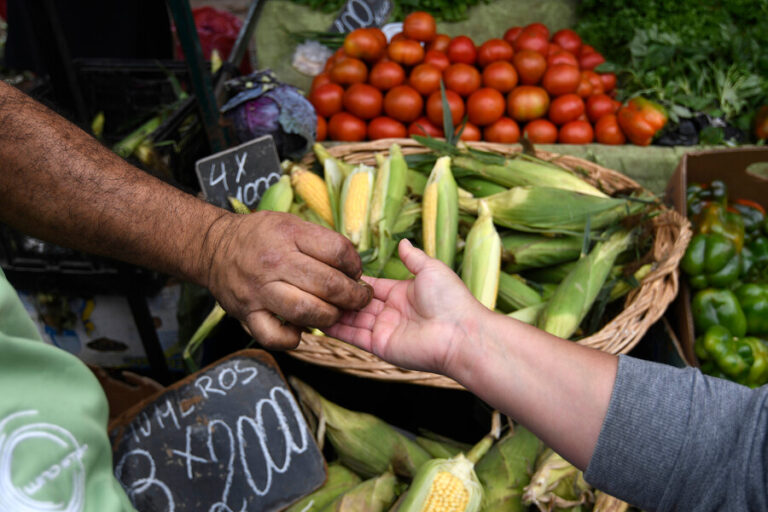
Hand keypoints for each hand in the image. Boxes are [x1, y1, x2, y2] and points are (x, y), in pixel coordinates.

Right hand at [206, 211, 372, 349]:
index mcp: (289, 234)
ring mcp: (259, 290)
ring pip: (305, 312)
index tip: (356, 272)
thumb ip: (321, 241)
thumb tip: (353, 267)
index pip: (337, 251)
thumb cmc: (260, 236)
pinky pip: (273, 336)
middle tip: (359, 299)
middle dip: (353, 296)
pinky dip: (291, 339)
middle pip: (326, 284)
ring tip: (334, 314)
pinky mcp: (247, 313)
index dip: (355, 265)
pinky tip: (300, 332)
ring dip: (328, 318)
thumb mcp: (290, 223)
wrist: (213, 247)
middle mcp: (274, 262)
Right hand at [327, 239, 485, 374]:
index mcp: (401, 293)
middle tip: (312, 282)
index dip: (351, 278)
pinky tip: (316, 318)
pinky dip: (335, 329)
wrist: (460, 334)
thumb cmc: (451, 300)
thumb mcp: (431, 269)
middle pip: (356, 302)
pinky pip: (352, 336)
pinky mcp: (379, 346)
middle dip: (337, 294)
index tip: (330, 268)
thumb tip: (403, 242)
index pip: (370, 284)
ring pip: (350, 319)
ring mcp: (384, 330)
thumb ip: (413, 257)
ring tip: (308, 298)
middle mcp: (390, 312)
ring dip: (332, 310)